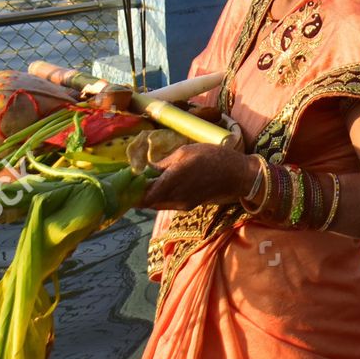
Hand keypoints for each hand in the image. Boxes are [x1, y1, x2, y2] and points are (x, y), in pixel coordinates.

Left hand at [139, 143, 254, 210]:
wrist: (236, 175)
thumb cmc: (212, 157)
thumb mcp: (186, 152)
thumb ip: (164, 163)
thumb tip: (145, 169)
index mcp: (172, 180)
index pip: (143, 195)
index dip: (130, 192)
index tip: (123, 182)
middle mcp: (174, 197)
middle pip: (146, 202)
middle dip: (137, 193)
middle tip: (130, 181)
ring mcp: (181, 204)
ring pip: (156, 204)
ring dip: (148, 196)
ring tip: (144, 182)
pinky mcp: (187, 206)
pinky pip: (166, 204)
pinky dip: (159, 197)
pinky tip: (160, 185)